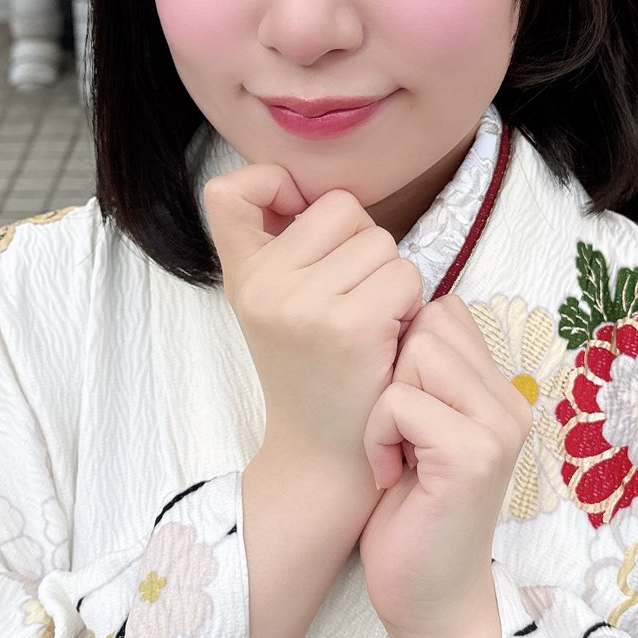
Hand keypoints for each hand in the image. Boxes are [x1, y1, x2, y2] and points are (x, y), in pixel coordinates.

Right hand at [201, 161, 423, 471]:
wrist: (323, 454)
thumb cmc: (313, 372)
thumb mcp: (275, 306)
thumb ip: (283, 247)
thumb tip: (306, 188)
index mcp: (241, 277)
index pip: (227, 191)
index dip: (271, 182)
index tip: (296, 213)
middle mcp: (263, 285)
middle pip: (339, 206)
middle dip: (361, 243)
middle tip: (351, 299)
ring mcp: (304, 305)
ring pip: (380, 240)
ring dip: (391, 276)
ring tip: (370, 321)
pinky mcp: (351, 325)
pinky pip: (405, 275)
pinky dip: (411, 303)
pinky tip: (389, 336)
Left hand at [358, 294, 533, 637]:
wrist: (432, 601)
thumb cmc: (413, 518)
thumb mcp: (421, 433)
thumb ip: (426, 380)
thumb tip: (393, 319)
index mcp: (501, 395)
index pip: (448, 313)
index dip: (405, 350)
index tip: (400, 413)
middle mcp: (511, 405)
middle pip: (432, 323)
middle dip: (393, 371)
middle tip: (394, 435)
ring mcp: (498, 429)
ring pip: (417, 353)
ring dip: (384, 404)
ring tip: (394, 453)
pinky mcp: (473, 456)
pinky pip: (401, 400)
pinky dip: (378, 435)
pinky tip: (390, 475)